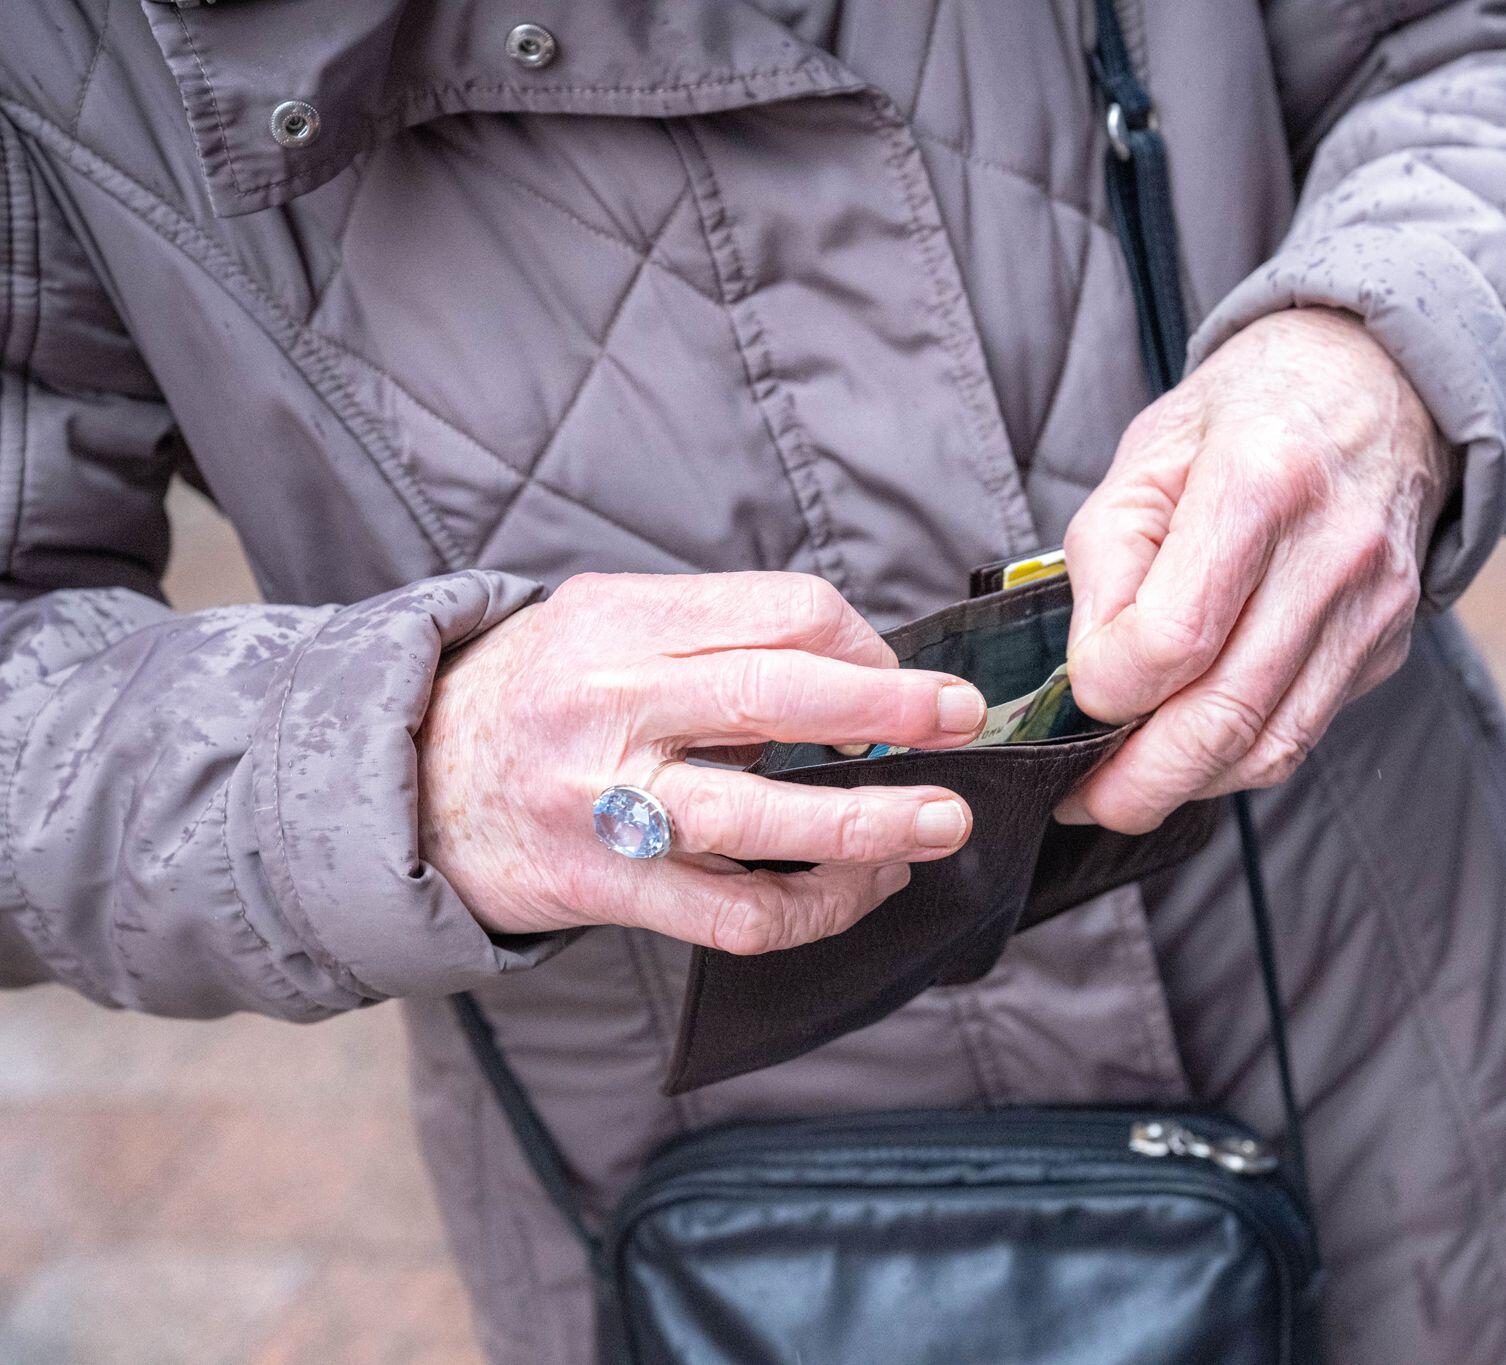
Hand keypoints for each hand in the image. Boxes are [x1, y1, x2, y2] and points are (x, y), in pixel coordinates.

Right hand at [419, 573, 986, 952]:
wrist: (406, 781)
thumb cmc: (534, 693)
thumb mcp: (606, 620)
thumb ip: (717, 630)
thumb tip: (863, 665)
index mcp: (623, 623)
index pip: (781, 613)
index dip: (868, 644)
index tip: (907, 676)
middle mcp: (613, 708)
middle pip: (781, 696)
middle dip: (893, 709)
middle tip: (961, 722)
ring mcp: (608, 806)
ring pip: (766, 820)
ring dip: (874, 823)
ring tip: (942, 821)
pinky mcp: (608, 890)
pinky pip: (735, 915)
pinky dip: (817, 907)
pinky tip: (861, 886)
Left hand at [1059, 307, 1457, 832]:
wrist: (1380, 384)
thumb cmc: (1247, 414)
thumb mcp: (1148, 452)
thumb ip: (1106, 558)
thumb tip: (1090, 675)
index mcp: (1260, 483)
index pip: (1174, 639)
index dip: (1108, 688)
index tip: (1077, 689)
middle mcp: (1332, 553)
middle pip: (1226, 716)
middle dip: (1139, 783)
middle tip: (1082, 801)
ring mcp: (1373, 607)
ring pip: (1271, 748)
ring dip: (1187, 787)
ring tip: (1126, 787)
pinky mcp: (1387, 645)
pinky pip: (1302, 733)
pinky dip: (1237, 760)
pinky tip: (1190, 749)